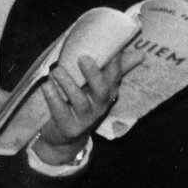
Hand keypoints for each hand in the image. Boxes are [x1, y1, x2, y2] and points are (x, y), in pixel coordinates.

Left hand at [34, 51, 136, 165]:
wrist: (66, 139)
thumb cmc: (81, 106)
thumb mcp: (97, 90)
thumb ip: (114, 71)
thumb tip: (141, 54)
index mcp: (109, 94)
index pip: (115, 76)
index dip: (115, 63)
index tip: (111, 48)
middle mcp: (100, 106)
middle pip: (102, 90)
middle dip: (94, 74)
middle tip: (83, 57)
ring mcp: (86, 118)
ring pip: (79, 100)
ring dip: (68, 84)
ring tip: (56, 70)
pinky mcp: (69, 127)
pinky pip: (60, 111)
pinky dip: (53, 97)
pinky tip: (46, 85)